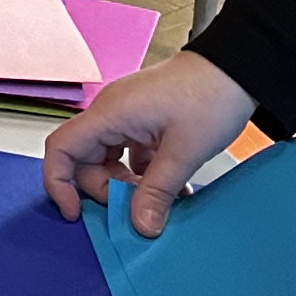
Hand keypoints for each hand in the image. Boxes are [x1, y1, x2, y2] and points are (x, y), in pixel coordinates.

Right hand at [42, 50, 258, 235]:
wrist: (237, 68)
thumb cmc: (210, 96)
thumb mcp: (184, 152)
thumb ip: (157, 191)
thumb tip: (140, 227)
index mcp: (110, 113)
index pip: (61, 148)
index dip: (59, 183)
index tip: (76, 212)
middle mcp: (111, 113)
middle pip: (84, 160)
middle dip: (107, 190)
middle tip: (139, 209)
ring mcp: (127, 116)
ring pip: (107, 160)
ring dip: (127, 185)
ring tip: (161, 200)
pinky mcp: (143, 121)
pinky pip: (128, 154)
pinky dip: (143, 175)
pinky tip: (172, 189)